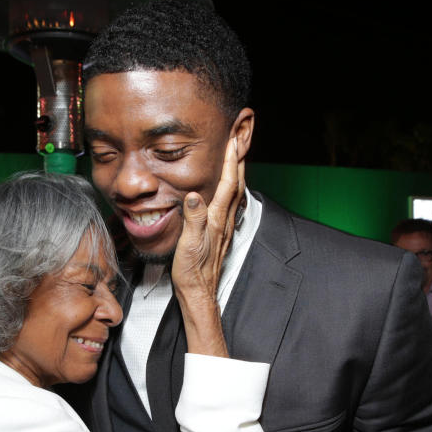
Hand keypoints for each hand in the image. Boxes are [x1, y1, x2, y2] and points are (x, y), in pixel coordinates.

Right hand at [172, 137, 245, 356]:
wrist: (198, 293)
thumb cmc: (192, 272)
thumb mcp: (189, 245)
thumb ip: (194, 220)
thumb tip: (194, 196)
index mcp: (217, 219)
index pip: (228, 183)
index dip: (231, 161)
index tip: (233, 139)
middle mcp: (224, 220)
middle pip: (237, 184)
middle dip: (240, 160)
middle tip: (242, 138)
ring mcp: (224, 227)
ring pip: (235, 193)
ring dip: (237, 172)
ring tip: (237, 156)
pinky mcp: (220, 233)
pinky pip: (230, 203)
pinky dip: (232, 188)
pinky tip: (229, 188)